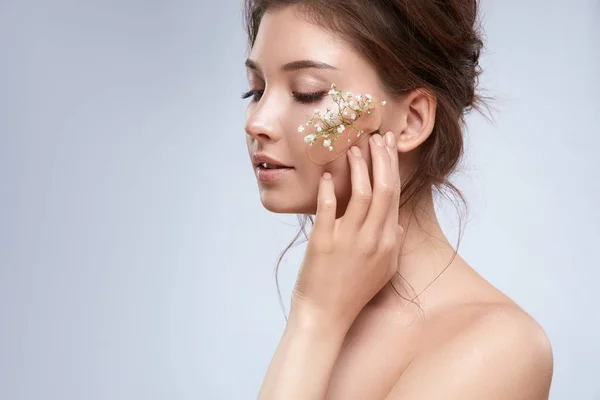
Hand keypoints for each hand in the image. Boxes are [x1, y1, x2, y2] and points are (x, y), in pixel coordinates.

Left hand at [291, 131, 403, 330]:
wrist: (325, 316)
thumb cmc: (352, 293)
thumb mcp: (383, 271)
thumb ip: (393, 245)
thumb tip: (397, 226)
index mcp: (389, 243)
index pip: (394, 197)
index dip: (392, 168)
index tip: (389, 148)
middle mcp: (373, 239)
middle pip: (383, 189)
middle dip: (382, 159)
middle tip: (377, 137)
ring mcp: (349, 240)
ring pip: (360, 194)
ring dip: (358, 167)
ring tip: (354, 148)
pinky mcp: (323, 242)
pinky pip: (328, 208)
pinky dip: (328, 188)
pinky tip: (325, 174)